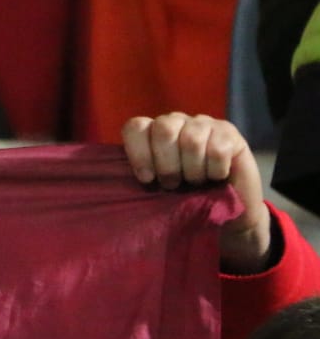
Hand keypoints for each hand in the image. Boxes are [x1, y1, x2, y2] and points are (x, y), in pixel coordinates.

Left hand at [122, 114, 270, 273]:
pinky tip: (216, 177)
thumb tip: (110, 183)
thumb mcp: (154, 191)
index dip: (139, 153)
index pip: (136, 127)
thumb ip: (139, 177)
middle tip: (172, 184)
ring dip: (192, 169)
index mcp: (150, 133)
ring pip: (191, 138)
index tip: (146, 179)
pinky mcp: (229, 132)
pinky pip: (218, 148)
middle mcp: (175, 122)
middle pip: (163, 128)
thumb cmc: (183, 203)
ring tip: (195, 182)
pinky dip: (215, 169)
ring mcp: (203, 124)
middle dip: (167, 164)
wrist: (224, 216)